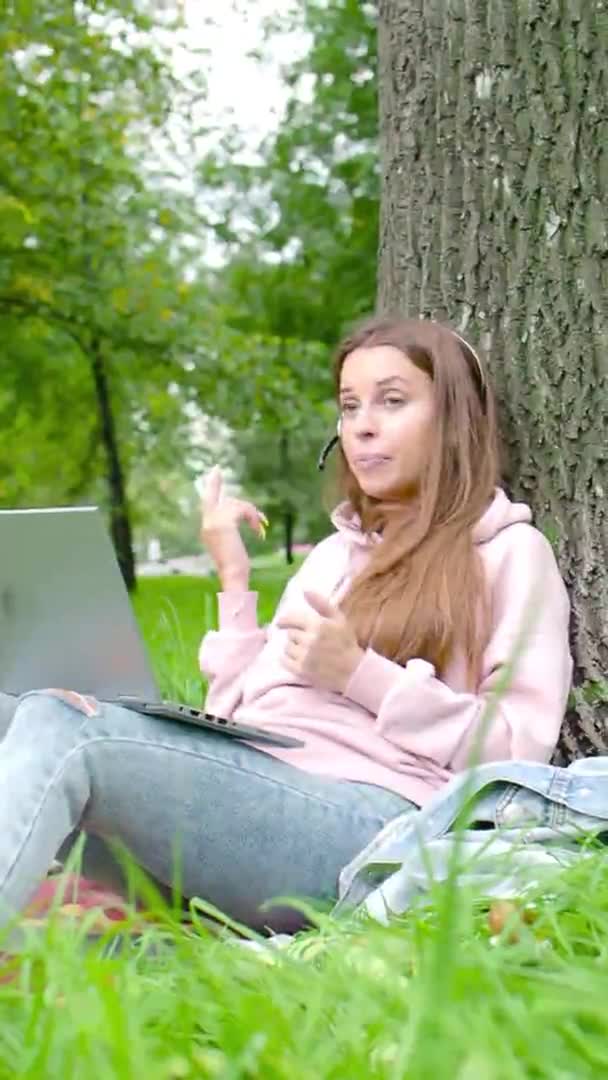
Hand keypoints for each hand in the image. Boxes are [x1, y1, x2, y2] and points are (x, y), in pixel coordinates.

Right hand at [199, 466, 267, 591]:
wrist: (232, 578)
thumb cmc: (235, 569)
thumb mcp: (232, 545)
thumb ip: (231, 529)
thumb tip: (245, 517)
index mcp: (207, 528)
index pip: (208, 500)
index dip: (213, 484)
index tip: (217, 469)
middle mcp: (207, 523)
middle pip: (228, 501)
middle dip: (247, 509)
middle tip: (261, 520)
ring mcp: (213, 522)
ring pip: (237, 505)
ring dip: (252, 516)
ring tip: (260, 529)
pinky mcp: (223, 523)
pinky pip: (242, 510)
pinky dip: (253, 519)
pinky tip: (259, 532)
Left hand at [276, 590, 363, 693]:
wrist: (354, 671)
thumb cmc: (346, 643)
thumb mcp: (338, 619)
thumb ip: (321, 603)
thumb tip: (304, 590)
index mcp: (318, 625)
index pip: (291, 618)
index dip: (284, 620)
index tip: (280, 623)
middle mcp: (310, 640)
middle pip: (290, 634)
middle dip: (296, 636)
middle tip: (306, 641)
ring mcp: (305, 656)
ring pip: (287, 647)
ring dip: (293, 648)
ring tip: (305, 651)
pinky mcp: (301, 670)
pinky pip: (284, 661)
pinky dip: (288, 660)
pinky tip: (299, 660)